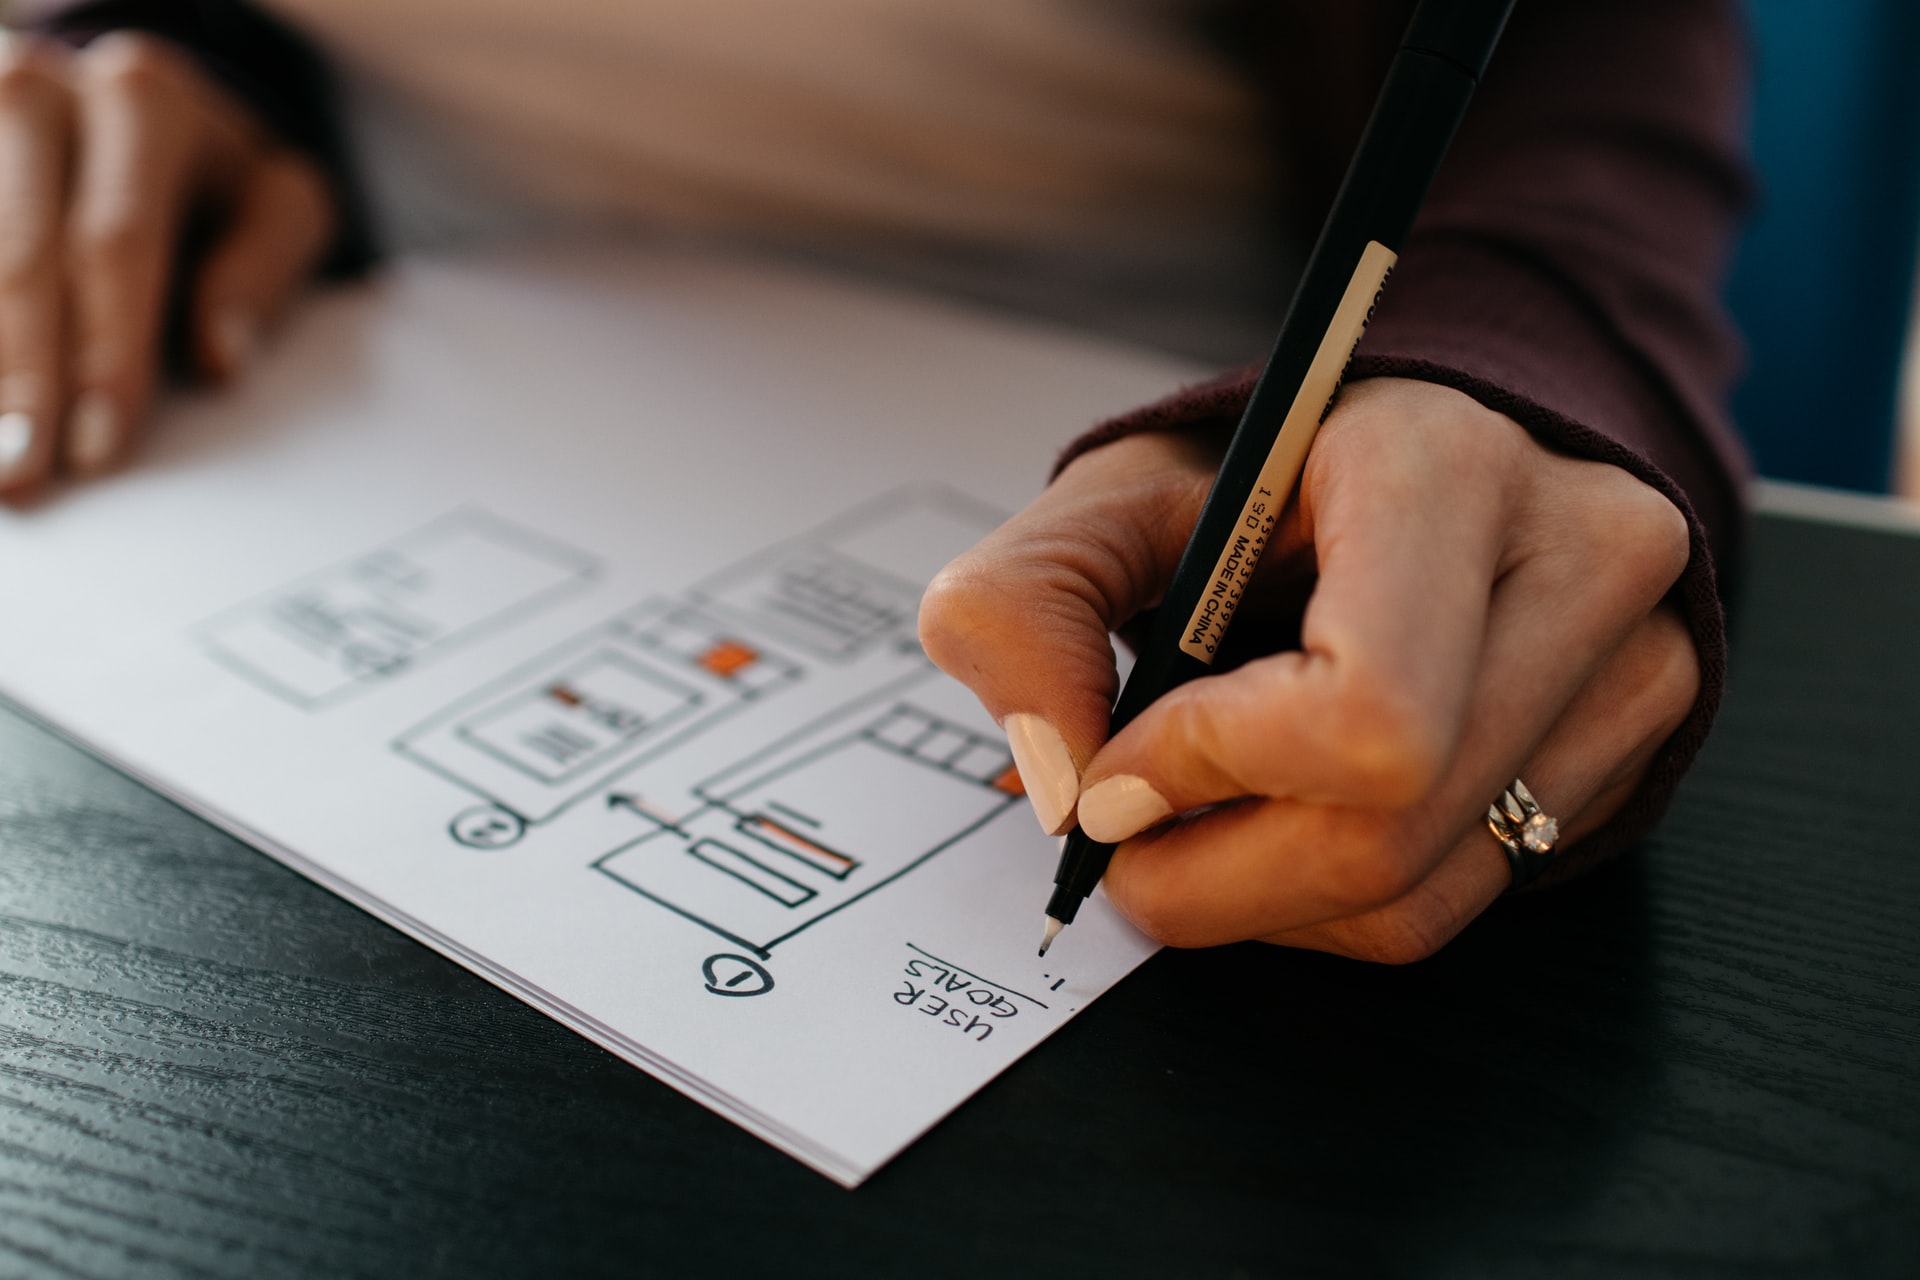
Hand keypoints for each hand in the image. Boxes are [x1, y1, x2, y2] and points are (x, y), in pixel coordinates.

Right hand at [0, 32, 333, 496]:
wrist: (132, 99)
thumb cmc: (210, 177)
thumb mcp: (276, 204)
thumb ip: (263, 270)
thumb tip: (219, 359)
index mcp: (145, 102)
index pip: (118, 246)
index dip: (104, 356)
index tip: (96, 449)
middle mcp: (39, 89)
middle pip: (19, 254)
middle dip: (16, 376)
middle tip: (15, 476)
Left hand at [919, 377, 1698, 961]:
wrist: (1427, 459)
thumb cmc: (1270, 472)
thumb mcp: (1113, 492)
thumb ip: (1024, 605)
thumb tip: (1060, 784)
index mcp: (1445, 466)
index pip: (1365, 712)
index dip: (1211, 770)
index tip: (1120, 762)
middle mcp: (1579, 560)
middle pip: (1384, 835)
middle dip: (1206, 874)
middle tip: (1120, 837)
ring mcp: (1633, 666)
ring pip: (1416, 898)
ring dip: (1255, 902)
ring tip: (1188, 826)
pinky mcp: (1626, 753)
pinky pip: (1453, 905)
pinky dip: (1326, 903)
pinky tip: (1277, 826)